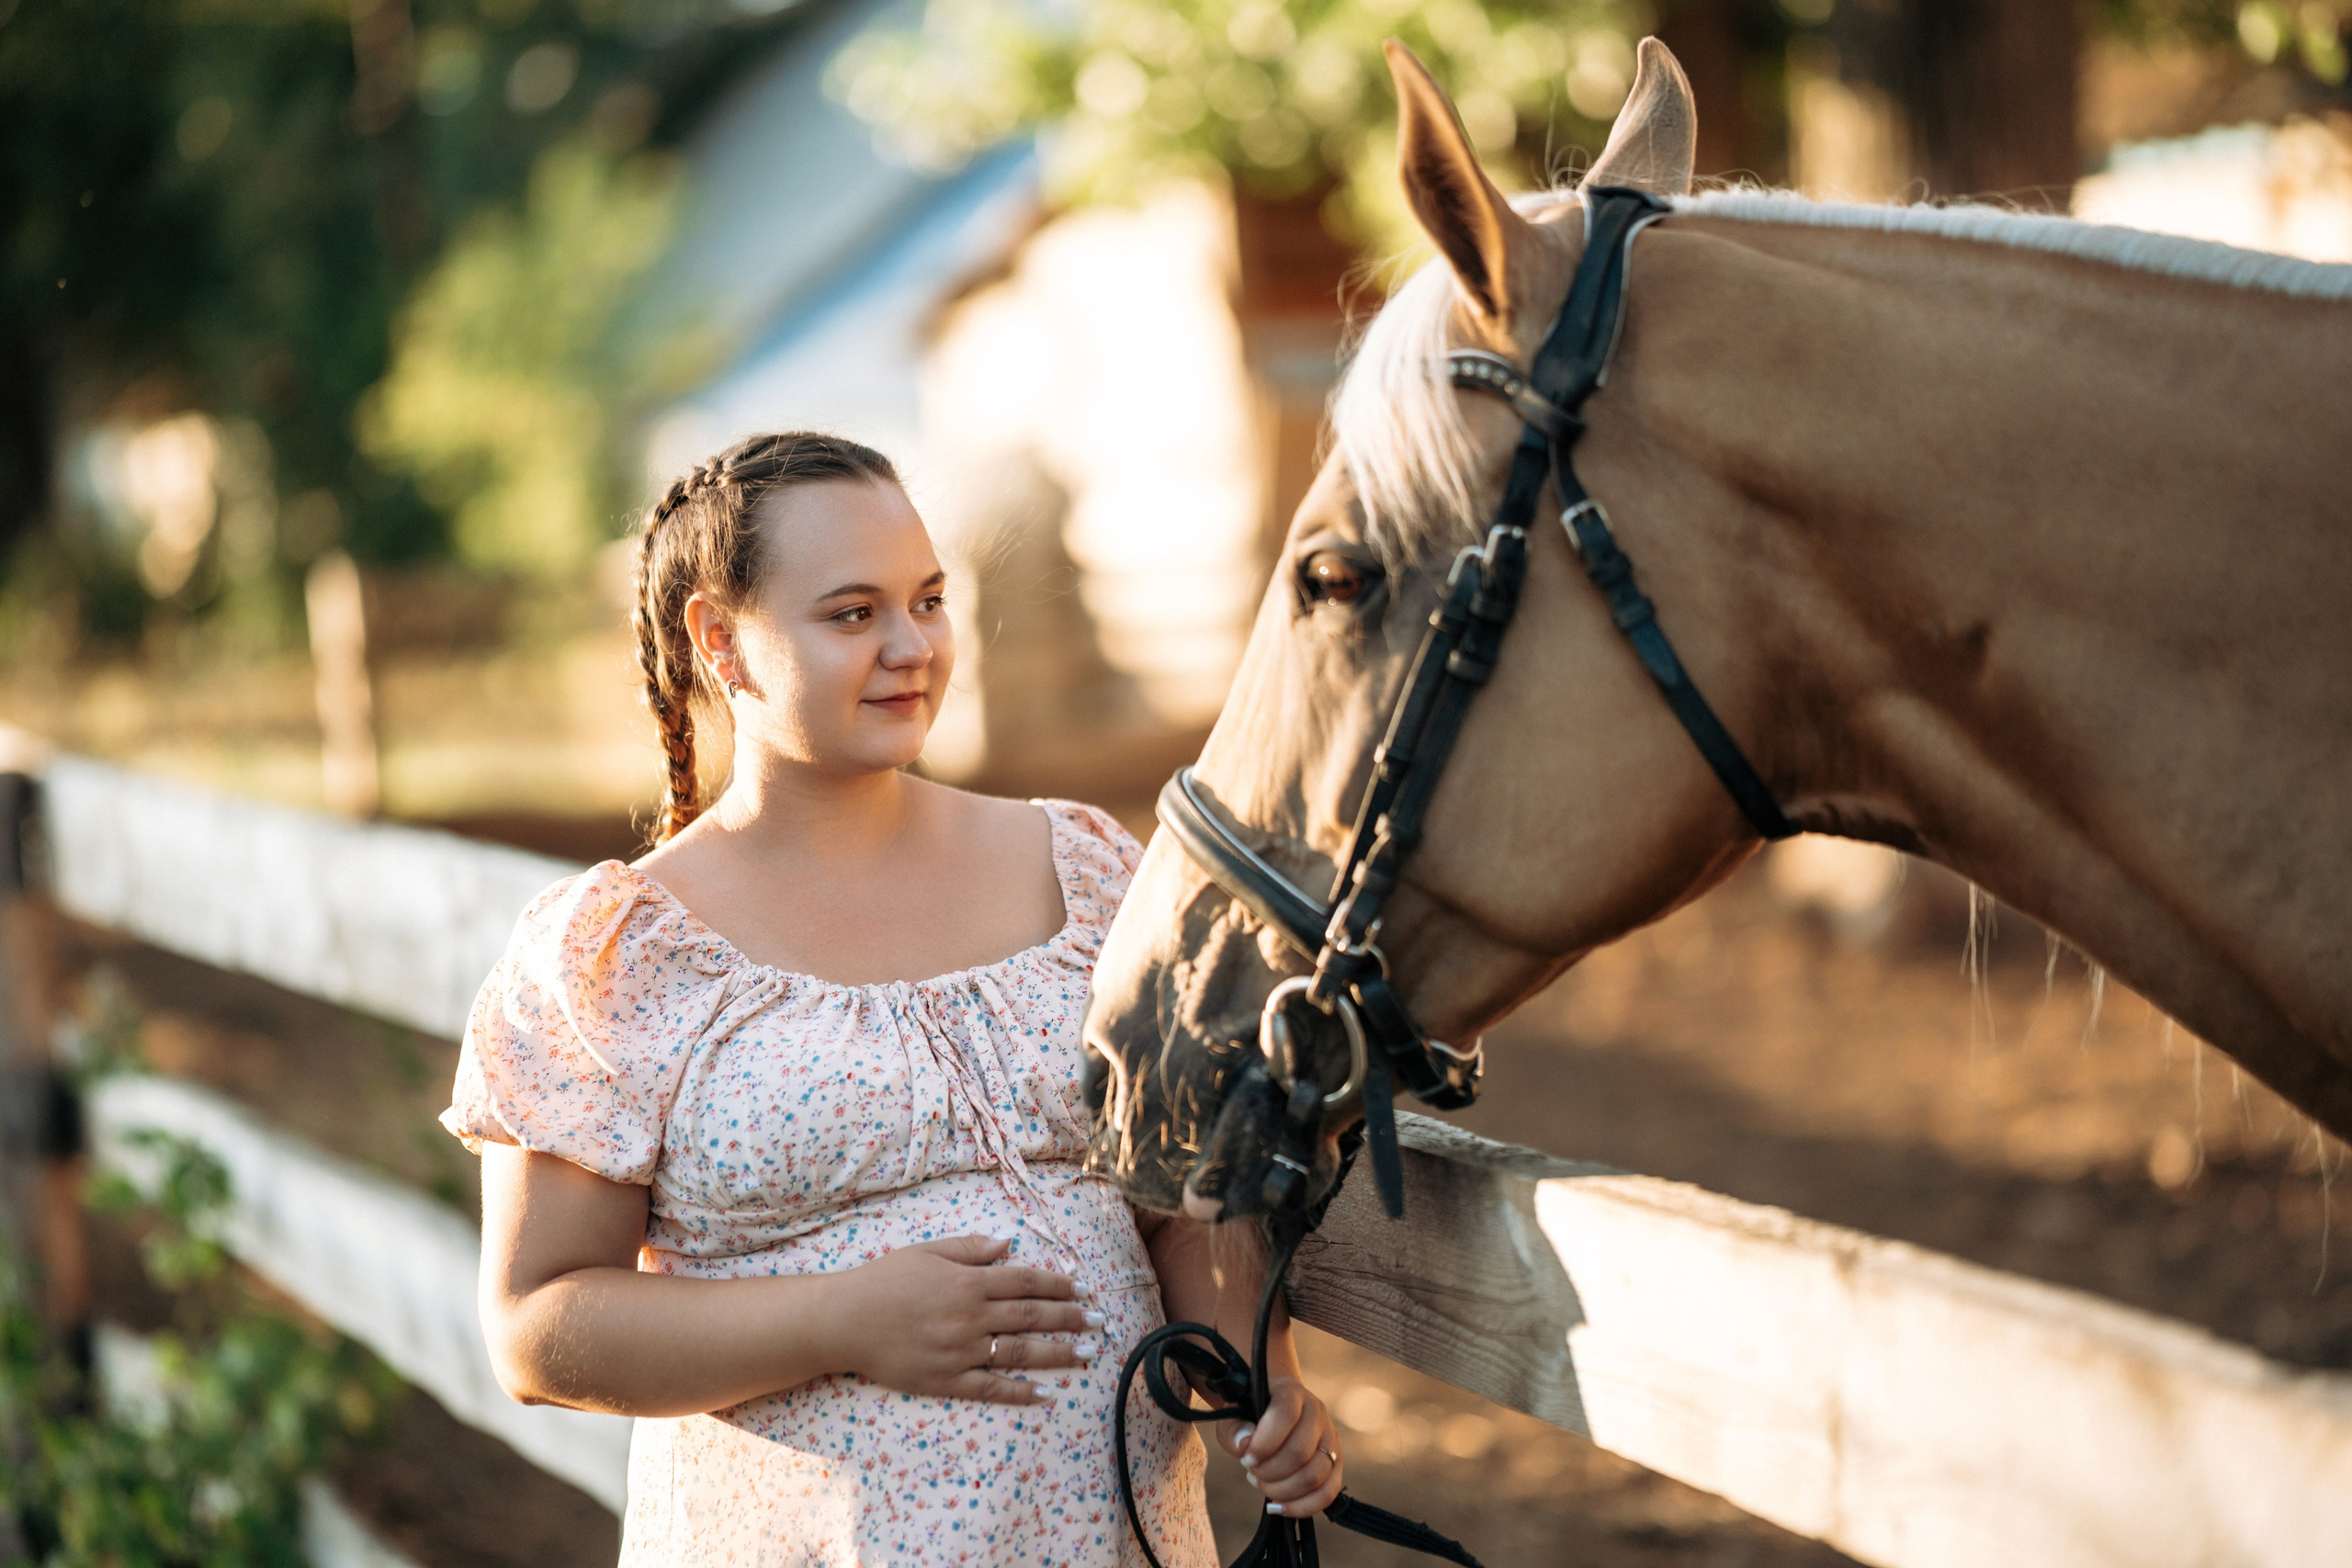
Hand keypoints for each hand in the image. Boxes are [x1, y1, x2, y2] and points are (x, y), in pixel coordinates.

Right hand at [834, 1235, 1100, 1404]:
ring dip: (1058, 1353)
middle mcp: (971, 1316)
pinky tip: (1045, 1393)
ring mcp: (961, 1351)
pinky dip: (1020, 1392)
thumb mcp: (927, 1251)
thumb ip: (970, 1247)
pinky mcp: (946, 1380)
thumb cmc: (884, 1280)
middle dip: (1071, 1317)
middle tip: (1100, 1321)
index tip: (1084, 1288)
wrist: (844, 1321)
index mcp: (968, 1281)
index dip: (1060, 1284)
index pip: (1027, 1281)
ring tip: (1087, 1354)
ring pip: (1021, 1353)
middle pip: (1032, 1316)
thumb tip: (1008, 1242)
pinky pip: (990, 1388)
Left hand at [1219, 1377, 1341, 1517]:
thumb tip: (1245, 1444)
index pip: (1285, 1415)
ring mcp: (1330, 1438)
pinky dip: (1301, 1507)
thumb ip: (1234, 1428)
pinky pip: (1328, 1493)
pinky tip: (1277, 1507)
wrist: (1273, 1411)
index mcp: (1291, 1393)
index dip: (1264, 1442)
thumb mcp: (1233, 1416)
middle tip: (1251, 1471)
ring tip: (1261, 1483)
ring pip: (1315, 1475)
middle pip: (1300, 1451)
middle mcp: (1317, 1413)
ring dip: (1282, 1489)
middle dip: (1269, 1471)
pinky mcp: (1335, 1464)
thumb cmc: (1250, 1415)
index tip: (1246, 1457)